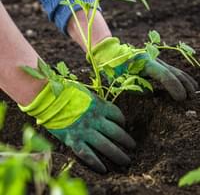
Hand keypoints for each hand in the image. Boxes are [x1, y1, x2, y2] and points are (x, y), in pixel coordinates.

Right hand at [19, 81, 134, 172]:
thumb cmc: (66, 92)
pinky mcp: (73, 140)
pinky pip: (88, 154)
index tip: (123, 125)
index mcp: (99, 106)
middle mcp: (95, 119)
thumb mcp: (86, 92)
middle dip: (126, 141)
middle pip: (116, 132)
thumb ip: (96, 100)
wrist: (48, 97)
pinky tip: (104, 169)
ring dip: (118, 154)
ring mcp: (85, 131)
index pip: (117, 115)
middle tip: (133, 147)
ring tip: (126, 160)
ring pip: (106, 146)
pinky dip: (96, 163)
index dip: (122, 121)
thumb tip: (102, 105)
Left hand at [91, 37, 198, 100]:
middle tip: (191, 98)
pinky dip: (178, 76)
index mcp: (145, 63)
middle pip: (173, 72)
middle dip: (184, 84)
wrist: (111, 54)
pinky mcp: (153, 62)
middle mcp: (153, 60)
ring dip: (184, 80)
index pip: (165, 76)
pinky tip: (183, 82)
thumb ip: (137, 87)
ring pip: (173, 69)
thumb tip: (151, 93)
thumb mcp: (122, 79)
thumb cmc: (114, 68)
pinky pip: (169, 70)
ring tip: (193, 90)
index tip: (181, 99)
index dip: (174, 87)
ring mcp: (154, 60)